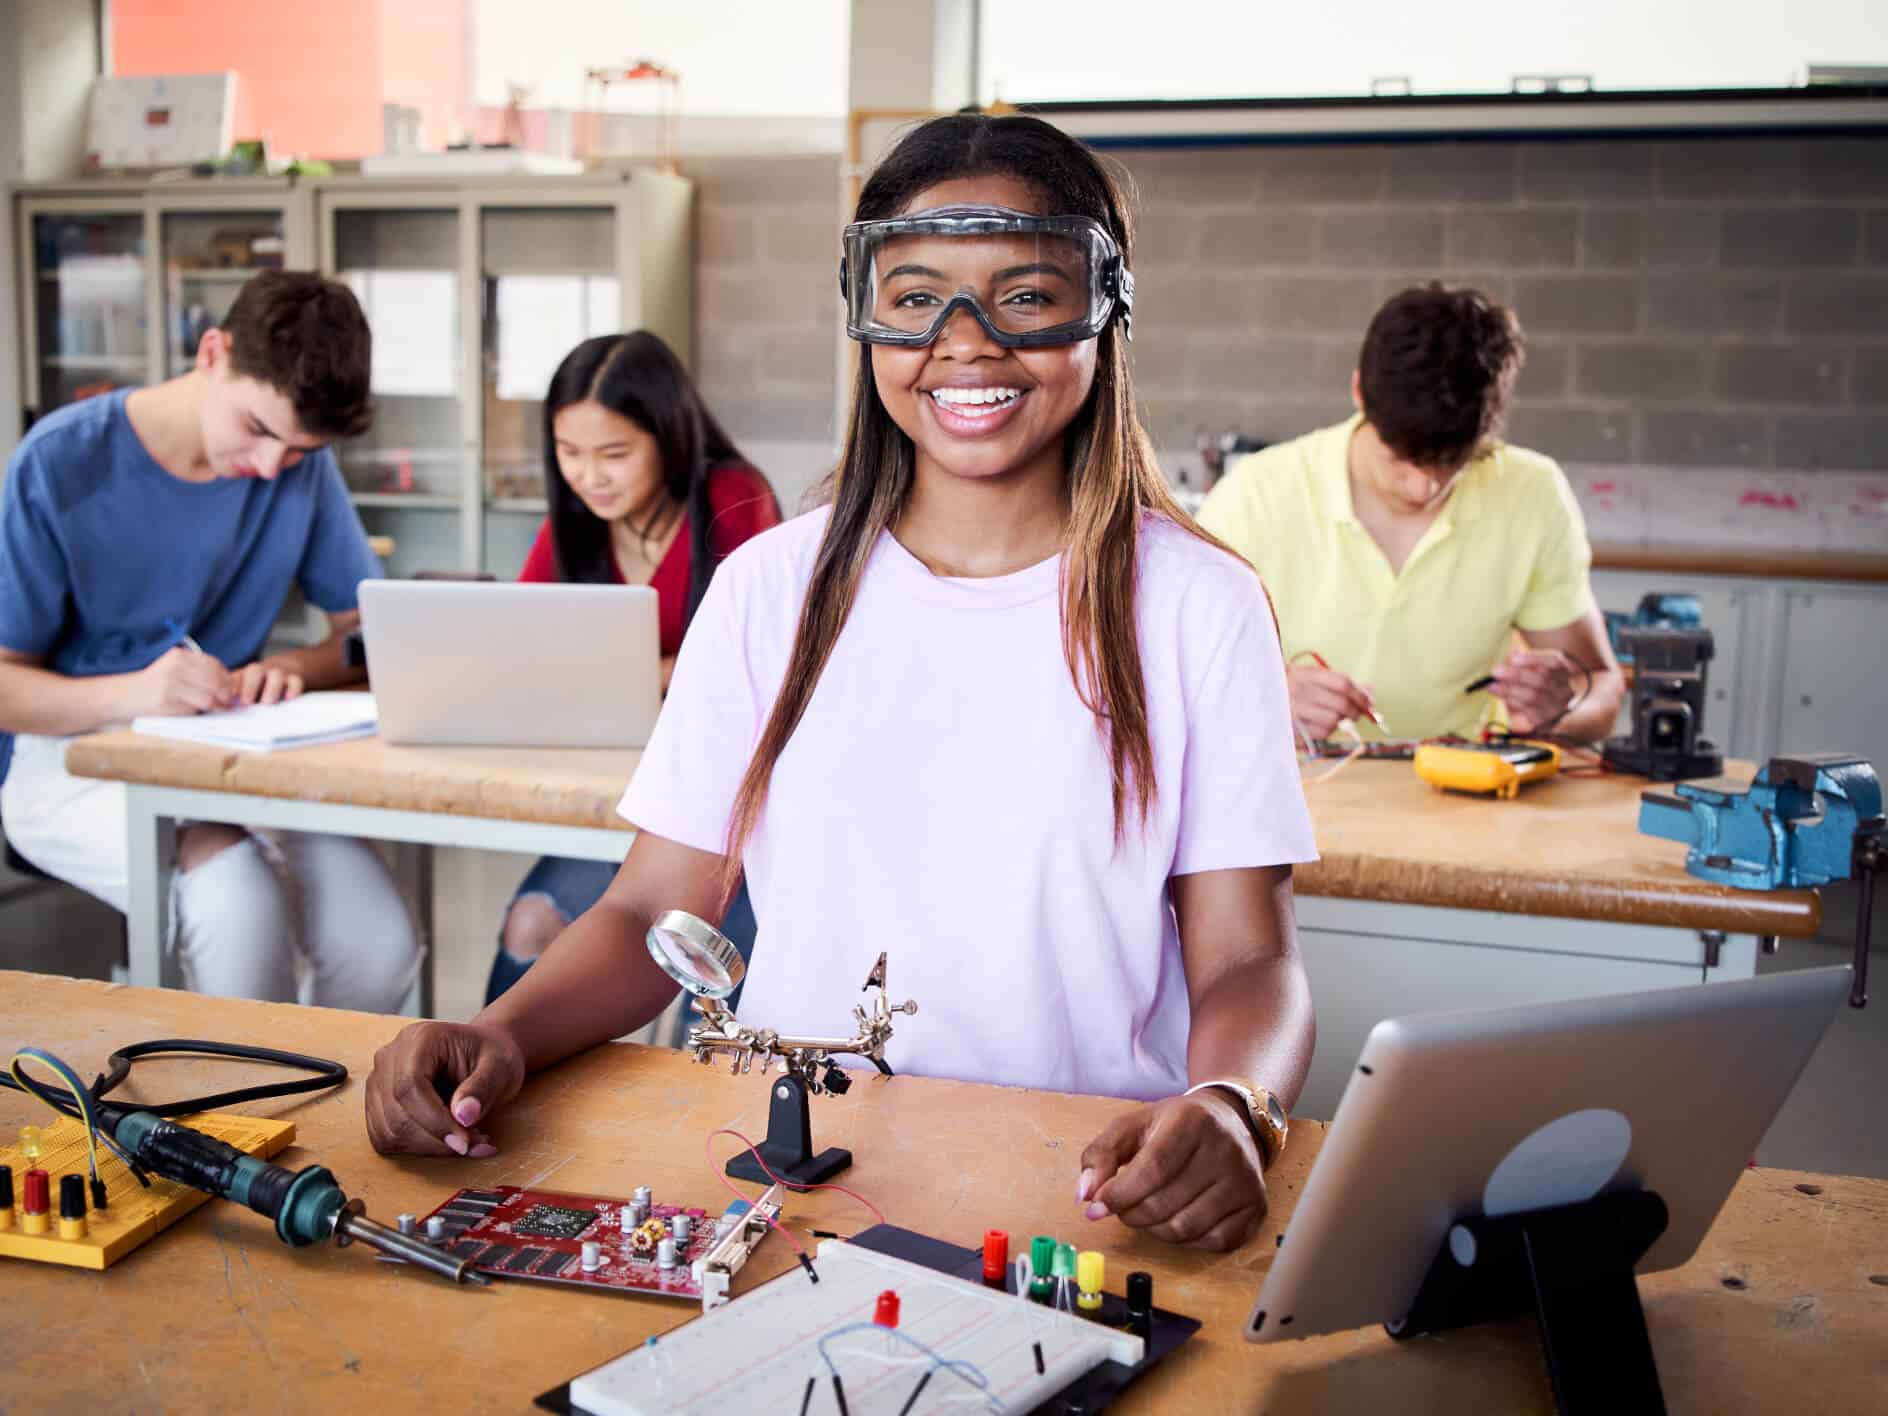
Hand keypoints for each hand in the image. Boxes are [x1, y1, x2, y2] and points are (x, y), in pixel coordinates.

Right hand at [135, 645, 235, 715]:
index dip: (226, 678)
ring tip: (217, 707)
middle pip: (214, 681)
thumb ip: (197, 672)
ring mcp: (170, 684)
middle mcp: (175, 667)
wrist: (126, 695)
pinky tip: (197, 711)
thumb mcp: (174, 669)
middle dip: (225, 693)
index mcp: (179, 656)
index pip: (214, 665)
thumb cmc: (157, 684)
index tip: (230, 688)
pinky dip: (199, 711)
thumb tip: (230, 684)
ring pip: (208, 697)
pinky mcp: (166, 701)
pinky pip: (193, 708)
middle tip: (228, 702)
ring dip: (216, 705)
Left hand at [231, 659, 305, 705]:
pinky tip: (289, 699)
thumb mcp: (244, 685)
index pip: (236, 678)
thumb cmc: (259, 684)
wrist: (286, 668)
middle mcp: (263, 671)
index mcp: (246, 673)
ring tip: (267, 703)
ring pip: (277, 675)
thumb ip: (232, 695)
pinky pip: (296, 682)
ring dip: (272, 689)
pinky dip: (293, 690)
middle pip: (255, 671)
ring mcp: (280, 674)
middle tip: (246, 702)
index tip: (228, 700)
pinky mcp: (296, 679)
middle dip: (250, 687)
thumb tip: (217, 707)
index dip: (232, 688)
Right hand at [364, 1020, 524, 1157]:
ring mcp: (379, 1082)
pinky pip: (387, 1139)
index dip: (435, 1122)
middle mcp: (390, 1057)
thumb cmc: (491, 1055)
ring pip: (389, 1133)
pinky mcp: (378, 1105)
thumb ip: (483, 1088)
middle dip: (437, 1140)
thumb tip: (463, 1116)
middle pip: (397, 1116)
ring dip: (430, 1148)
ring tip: (467, 1139)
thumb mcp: (500, 1066)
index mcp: (419, 1039)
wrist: (483, 1055)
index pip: (410, 1087)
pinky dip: (419, 1148)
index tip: (464, 1142)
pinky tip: (447, 1140)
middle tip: (476, 1144)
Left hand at [1077, 1091, 1267, 1250]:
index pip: (1153, 1168)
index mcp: (1193, 1121)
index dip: (1120, 1193)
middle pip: (1165, 1203)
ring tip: (1147, 1211)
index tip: (1097, 1207)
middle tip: (1122, 1207)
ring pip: (1185, 1228)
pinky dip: (1186, 1239)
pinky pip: (1212, 1242)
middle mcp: (1226, 1150)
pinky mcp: (1256, 1207)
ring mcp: (1245, 1181)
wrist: (1230, 1122)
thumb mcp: (1133, 1126)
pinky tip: (1177, 1217)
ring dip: (1154, 1228)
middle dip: (1131, 1213)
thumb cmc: (1174, 1126)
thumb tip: (1085, 1196)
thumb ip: (1101, 1155)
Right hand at [1286, 665, 1374, 742]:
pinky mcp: (1292, 728)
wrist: (1261, 701)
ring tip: (1335, 719)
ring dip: (1340, 722)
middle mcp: (1298, 691)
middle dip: (1356, 711)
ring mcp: (1294, 710)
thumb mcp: (1313, 679)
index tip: (1367, 702)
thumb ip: (1341, 683)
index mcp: (1305, 674)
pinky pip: (1322, 733)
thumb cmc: (1293, 689)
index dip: (1360, 694)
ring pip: (1333, 720)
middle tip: (1356, 714)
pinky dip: (1328, 731)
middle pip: (1341, 703)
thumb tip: (1370, 691)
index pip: (1342, 683)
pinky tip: (1322, 725)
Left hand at [1488, 648, 1578, 732]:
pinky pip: (1529, 711)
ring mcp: (1559, 706)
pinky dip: (1513, 703)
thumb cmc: (1551, 685)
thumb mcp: (1546, 669)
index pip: (1554, 662)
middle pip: (1541, 680)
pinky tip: (1503, 697)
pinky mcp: (1549, 721)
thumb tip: (1514, 653)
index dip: (1533, 659)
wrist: (1567, 715)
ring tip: (1492, 686)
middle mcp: (1566, 689)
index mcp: (1568, 671)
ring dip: (1509, 690)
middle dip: (1516, 675)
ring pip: (1533, 697)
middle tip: (1496, 671)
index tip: (1513, 658)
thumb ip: (1531, 661)